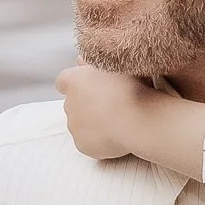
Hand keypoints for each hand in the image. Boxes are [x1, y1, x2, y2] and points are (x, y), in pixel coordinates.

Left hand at [63, 60, 191, 165]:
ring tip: (117, 120)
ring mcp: (74, 126)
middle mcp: (69, 103)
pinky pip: (88, 141)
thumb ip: (94, 62)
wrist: (139, 119)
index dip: (78, 84)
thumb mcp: (116, 64)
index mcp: (73, 80)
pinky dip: (98, 139)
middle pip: (73, 103)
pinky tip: (116, 134)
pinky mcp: (82, 144)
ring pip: (80, 123)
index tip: (91, 86)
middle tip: (110, 104)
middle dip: (87, 104)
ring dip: (92, 122)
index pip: (64, 81)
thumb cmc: (132, 87)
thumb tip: (80, 60)